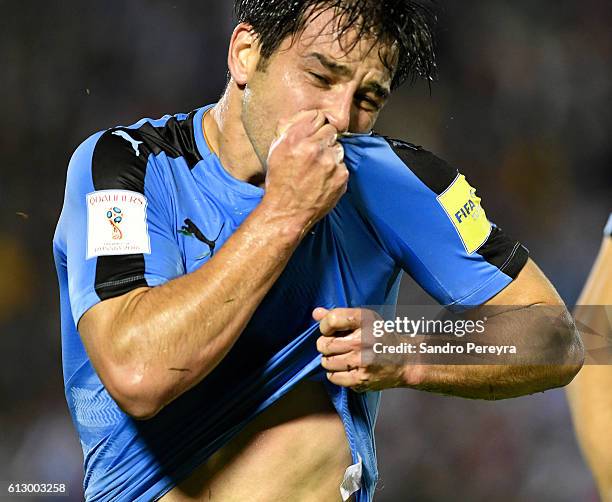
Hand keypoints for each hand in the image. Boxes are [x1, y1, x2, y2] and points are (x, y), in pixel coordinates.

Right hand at [263, 110, 348, 232]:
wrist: (287, 212)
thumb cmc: (280, 182)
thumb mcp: (276, 150)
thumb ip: (290, 129)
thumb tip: (306, 116)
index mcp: (295, 139)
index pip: (317, 116)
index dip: (315, 126)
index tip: (312, 134)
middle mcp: (314, 148)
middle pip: (330, 130)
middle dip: (323, 140)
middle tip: (314, 155)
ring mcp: (330, 163)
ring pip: (338, 148)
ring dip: (330, 155)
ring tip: (317, 170)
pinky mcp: (341, 176)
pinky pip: (342, 165)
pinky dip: (335, 171)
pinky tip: (323, 180)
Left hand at [313, 307, 405, 391]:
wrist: (405, 360)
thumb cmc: (380, 337)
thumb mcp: (364, 319)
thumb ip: (338, 315)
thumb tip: (315, 313)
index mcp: (365, 320)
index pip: (331, 319)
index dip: (325, 326)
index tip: (330, 330)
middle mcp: (363, 340)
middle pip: (324, 344)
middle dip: (325, 345)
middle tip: (336, 345)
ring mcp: (362, 361)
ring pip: (326, 362)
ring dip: (330, 360)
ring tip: (341, 356)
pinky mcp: (361, 379)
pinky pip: (333, 377)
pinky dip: (335, 373)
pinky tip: (346, 368)